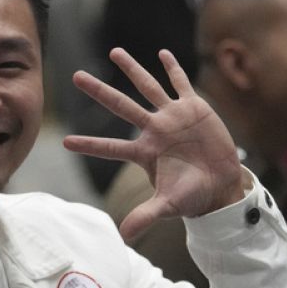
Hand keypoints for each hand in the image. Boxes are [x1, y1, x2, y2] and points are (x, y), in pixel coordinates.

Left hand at [66, 48, 245, 240]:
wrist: (222, 185)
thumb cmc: (193, 197)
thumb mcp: (168, 206)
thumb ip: (145, 216)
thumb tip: (124, 235)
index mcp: (145, 152)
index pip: (110, 148)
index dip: (88, 144)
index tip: (64, 142)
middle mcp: (154, 131)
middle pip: (120, 105)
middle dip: (98, 91)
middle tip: (75, 76)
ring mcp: (173, 117)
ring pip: (147, 87)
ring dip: (132, 70)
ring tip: (114, 52)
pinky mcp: (194, 109)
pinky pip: (181, 84)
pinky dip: (172, 69)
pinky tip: (162, 53)